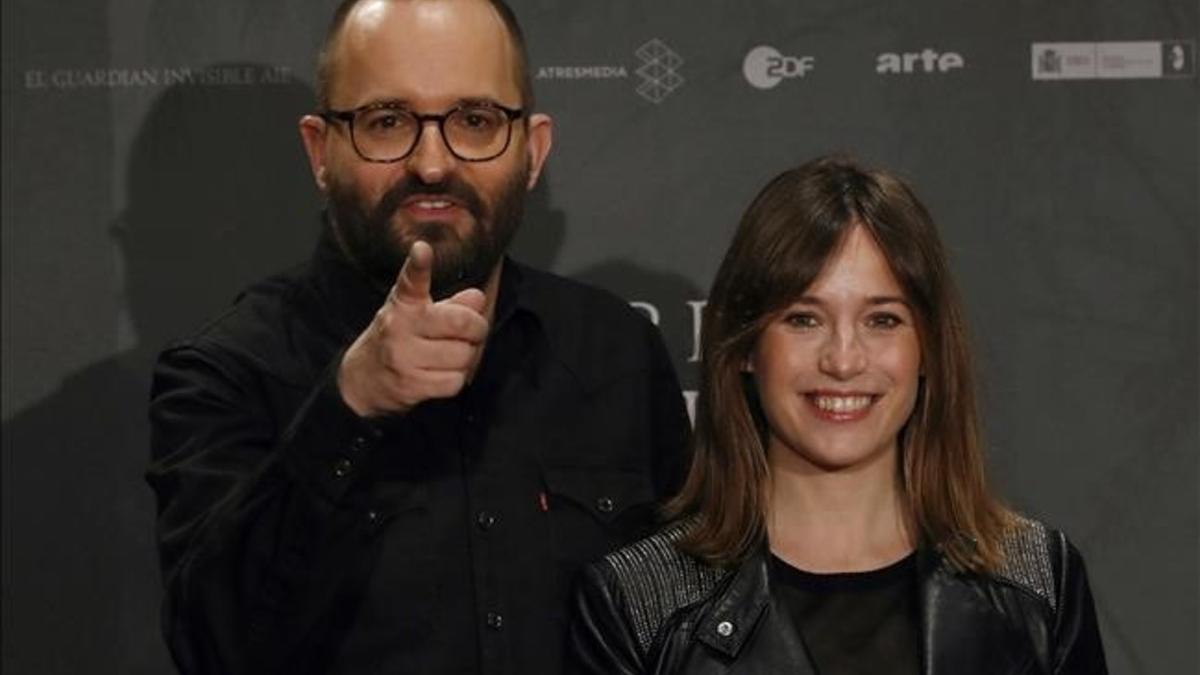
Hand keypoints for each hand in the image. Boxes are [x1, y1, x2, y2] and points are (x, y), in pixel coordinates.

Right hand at [337, 241, 488, 416]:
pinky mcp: (410, 385)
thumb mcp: (417, 314)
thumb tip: (477, 298)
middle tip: (474, 332)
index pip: (411, 281)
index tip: (421, 250)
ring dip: (465, 357)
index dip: (418, 265)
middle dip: (477, 329)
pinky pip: (454, 381)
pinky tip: (440, 374)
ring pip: (462, 355)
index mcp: (403, 304)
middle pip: (461, 323)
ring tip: (449, 355)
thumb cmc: (398, 339)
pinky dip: (454, 379)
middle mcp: (400, 327)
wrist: (362, 379)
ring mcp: (403, 357)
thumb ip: (451, 305)